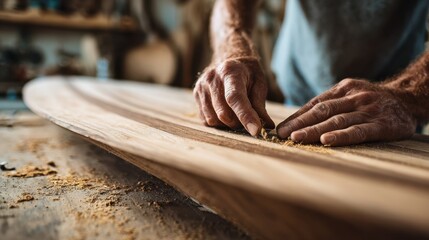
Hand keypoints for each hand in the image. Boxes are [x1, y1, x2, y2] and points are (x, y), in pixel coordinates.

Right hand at [193, 57, 274, 135]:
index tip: (256, 131)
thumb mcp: (259, 83)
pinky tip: (226, 112)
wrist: (229, 61)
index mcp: (230, 71)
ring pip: (214, 119)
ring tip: (236, 114)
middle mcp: (212, 78)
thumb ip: (260, 104)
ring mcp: (201, 87)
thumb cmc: (247, 74)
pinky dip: (218, 122)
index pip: (235, 98)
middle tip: (248, 119)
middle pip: (224, 113)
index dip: (245, 116)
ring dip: (228, 124)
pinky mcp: (196, 95)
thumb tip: (266, 126)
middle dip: (239, 123)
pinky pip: (206, 120)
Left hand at [276, 79, 416, 145]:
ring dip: (314, 130)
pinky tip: (327, 140)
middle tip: (282, 134)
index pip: (315, 104)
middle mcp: (353, 97)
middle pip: (321, 111)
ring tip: (296, 138)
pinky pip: (358, 131)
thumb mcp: (350, 95)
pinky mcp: (381, 124)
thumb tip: (299, 120)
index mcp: (343, 89)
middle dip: (300, 123)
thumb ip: (330, 104)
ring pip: (336, 121)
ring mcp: (367, 110)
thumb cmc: (371, 101)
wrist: (409, 99)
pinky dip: (341, 135)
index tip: (280, 128)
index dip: (296, 117)